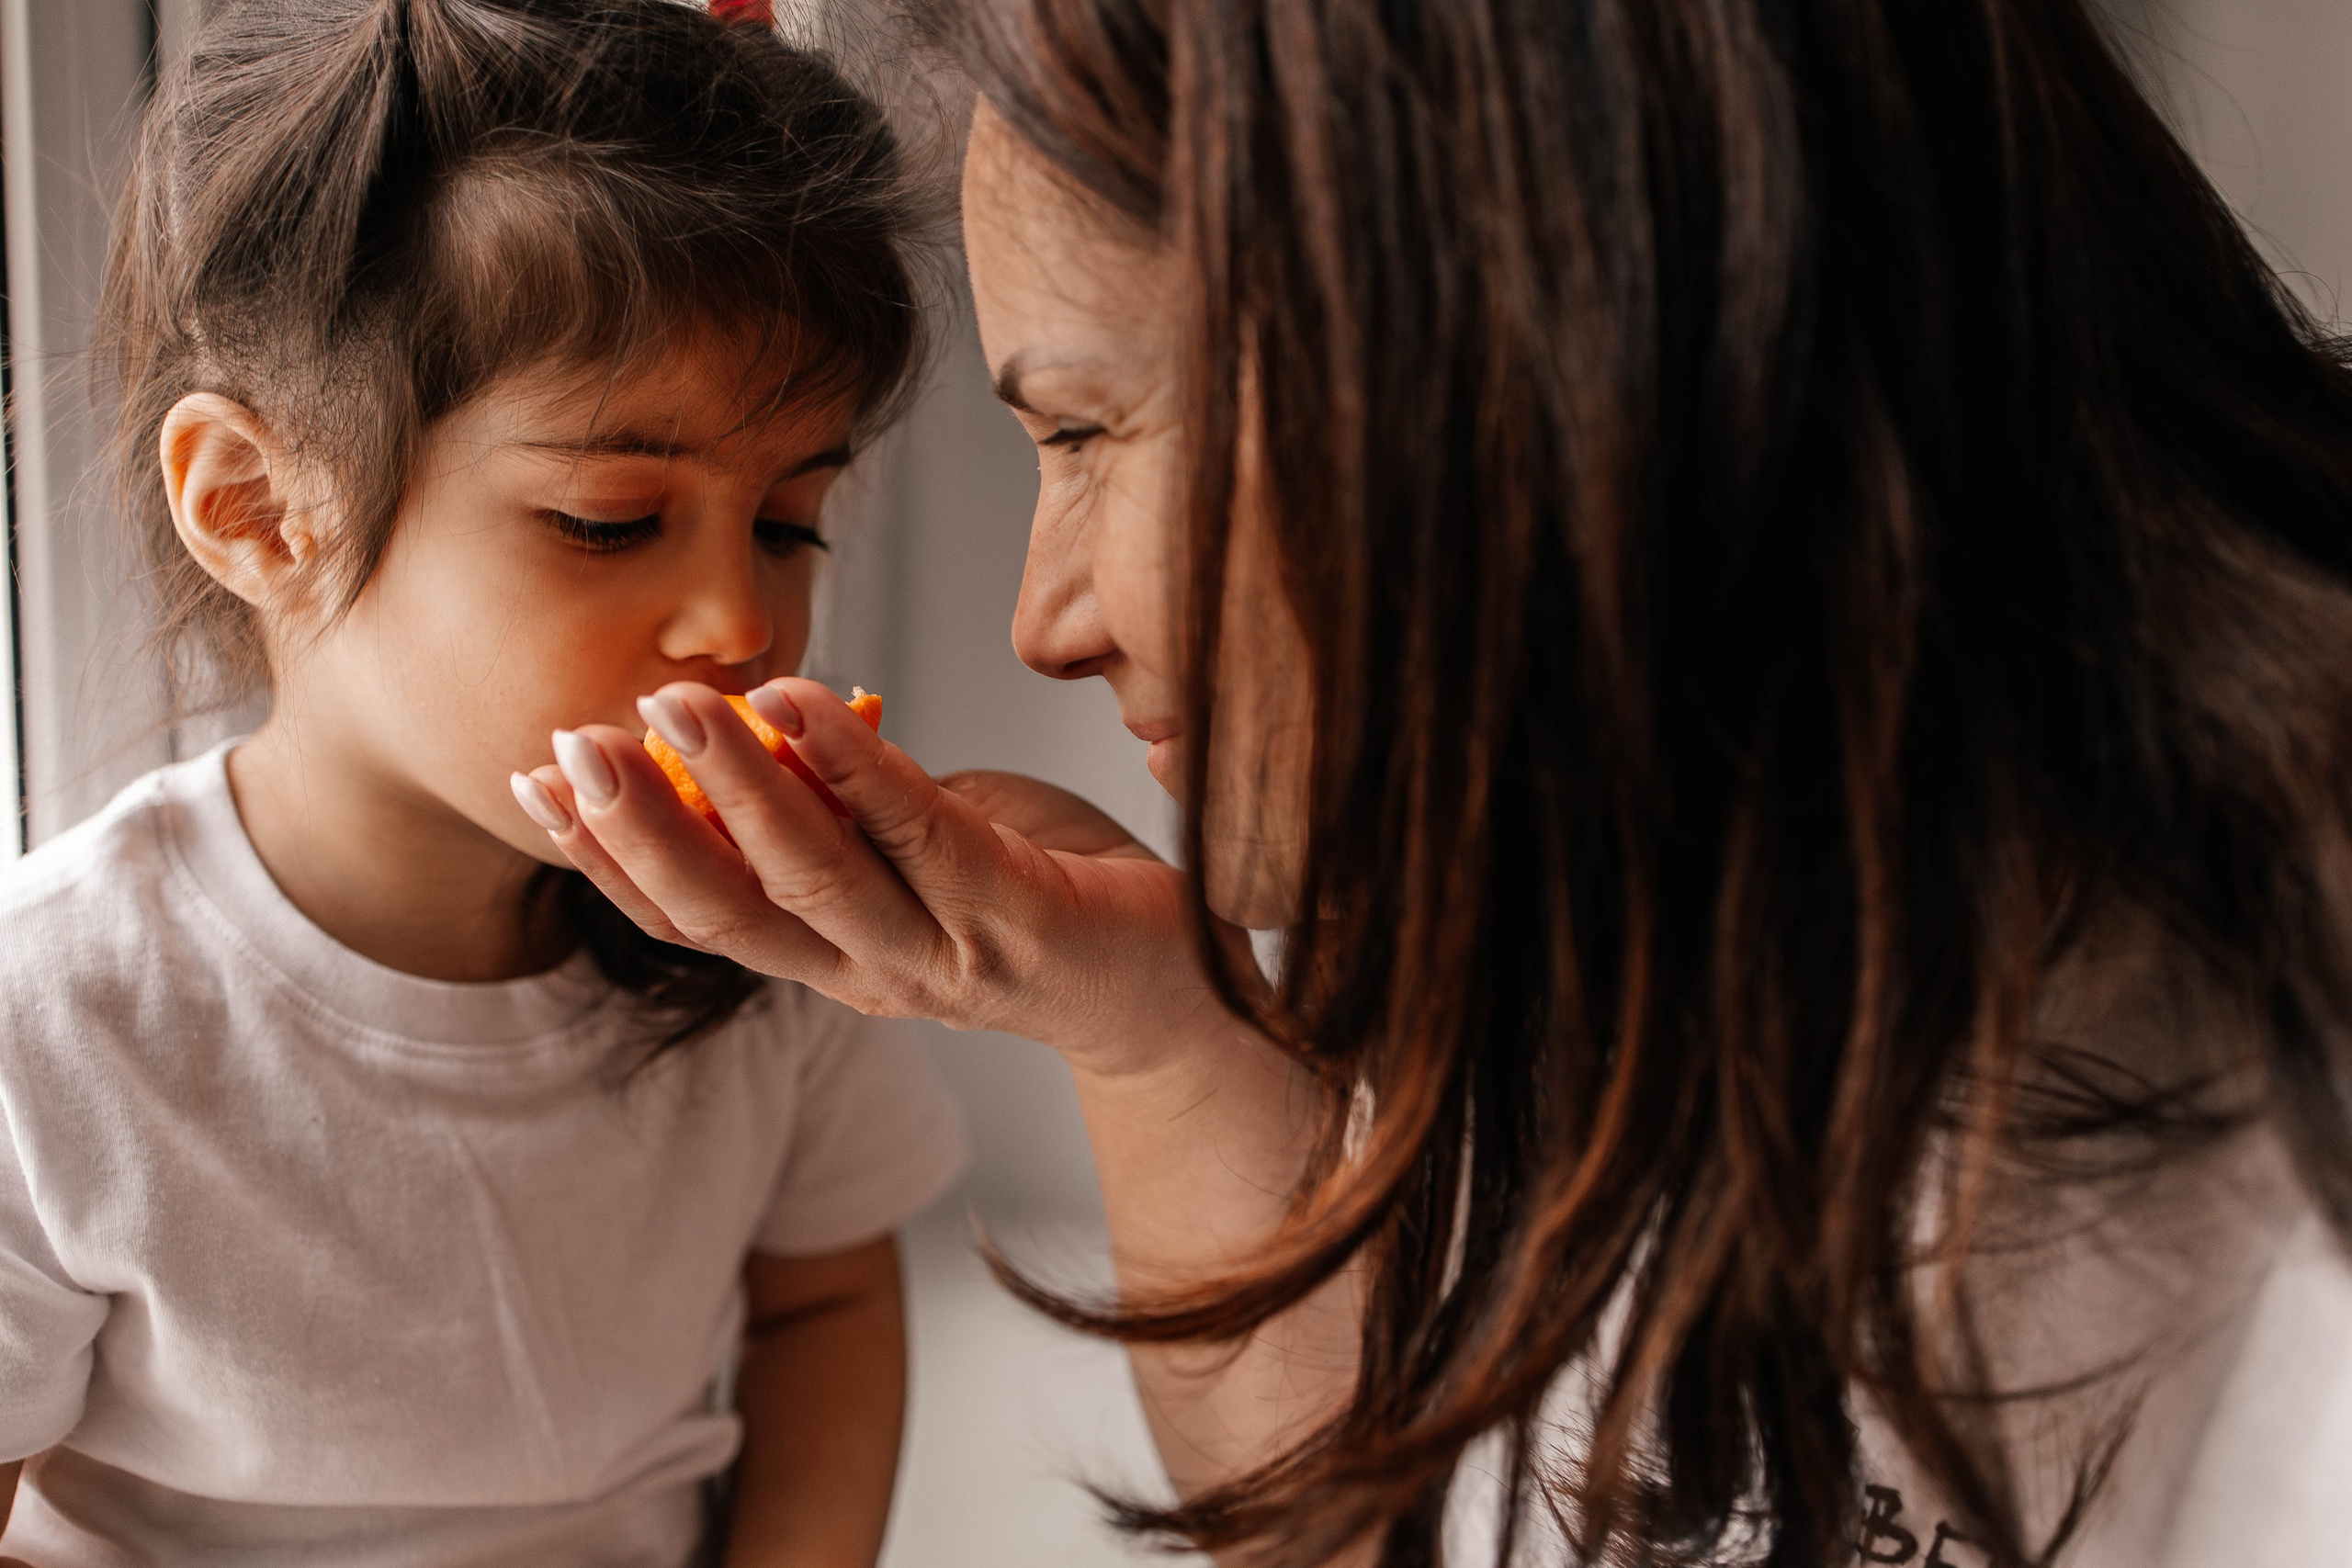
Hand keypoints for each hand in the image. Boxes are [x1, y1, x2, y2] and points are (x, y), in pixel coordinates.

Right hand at [525, 679, 1249, 1075]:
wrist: (1182, 986)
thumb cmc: (1041, 890)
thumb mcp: (917, 842)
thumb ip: (838, 806)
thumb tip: (752, 729)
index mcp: (832, 958)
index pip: (694, 917)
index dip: (605, 856)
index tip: (529, 780)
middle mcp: (870, 976)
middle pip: (728, 909)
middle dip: (638, 824)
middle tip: (572, 740)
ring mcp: (944, 958)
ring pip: (811, 876)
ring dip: (732, 786)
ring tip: (676, 703)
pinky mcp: (1016, 923)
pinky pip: (920, 835)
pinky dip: (855, 765)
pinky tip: (803, 701)